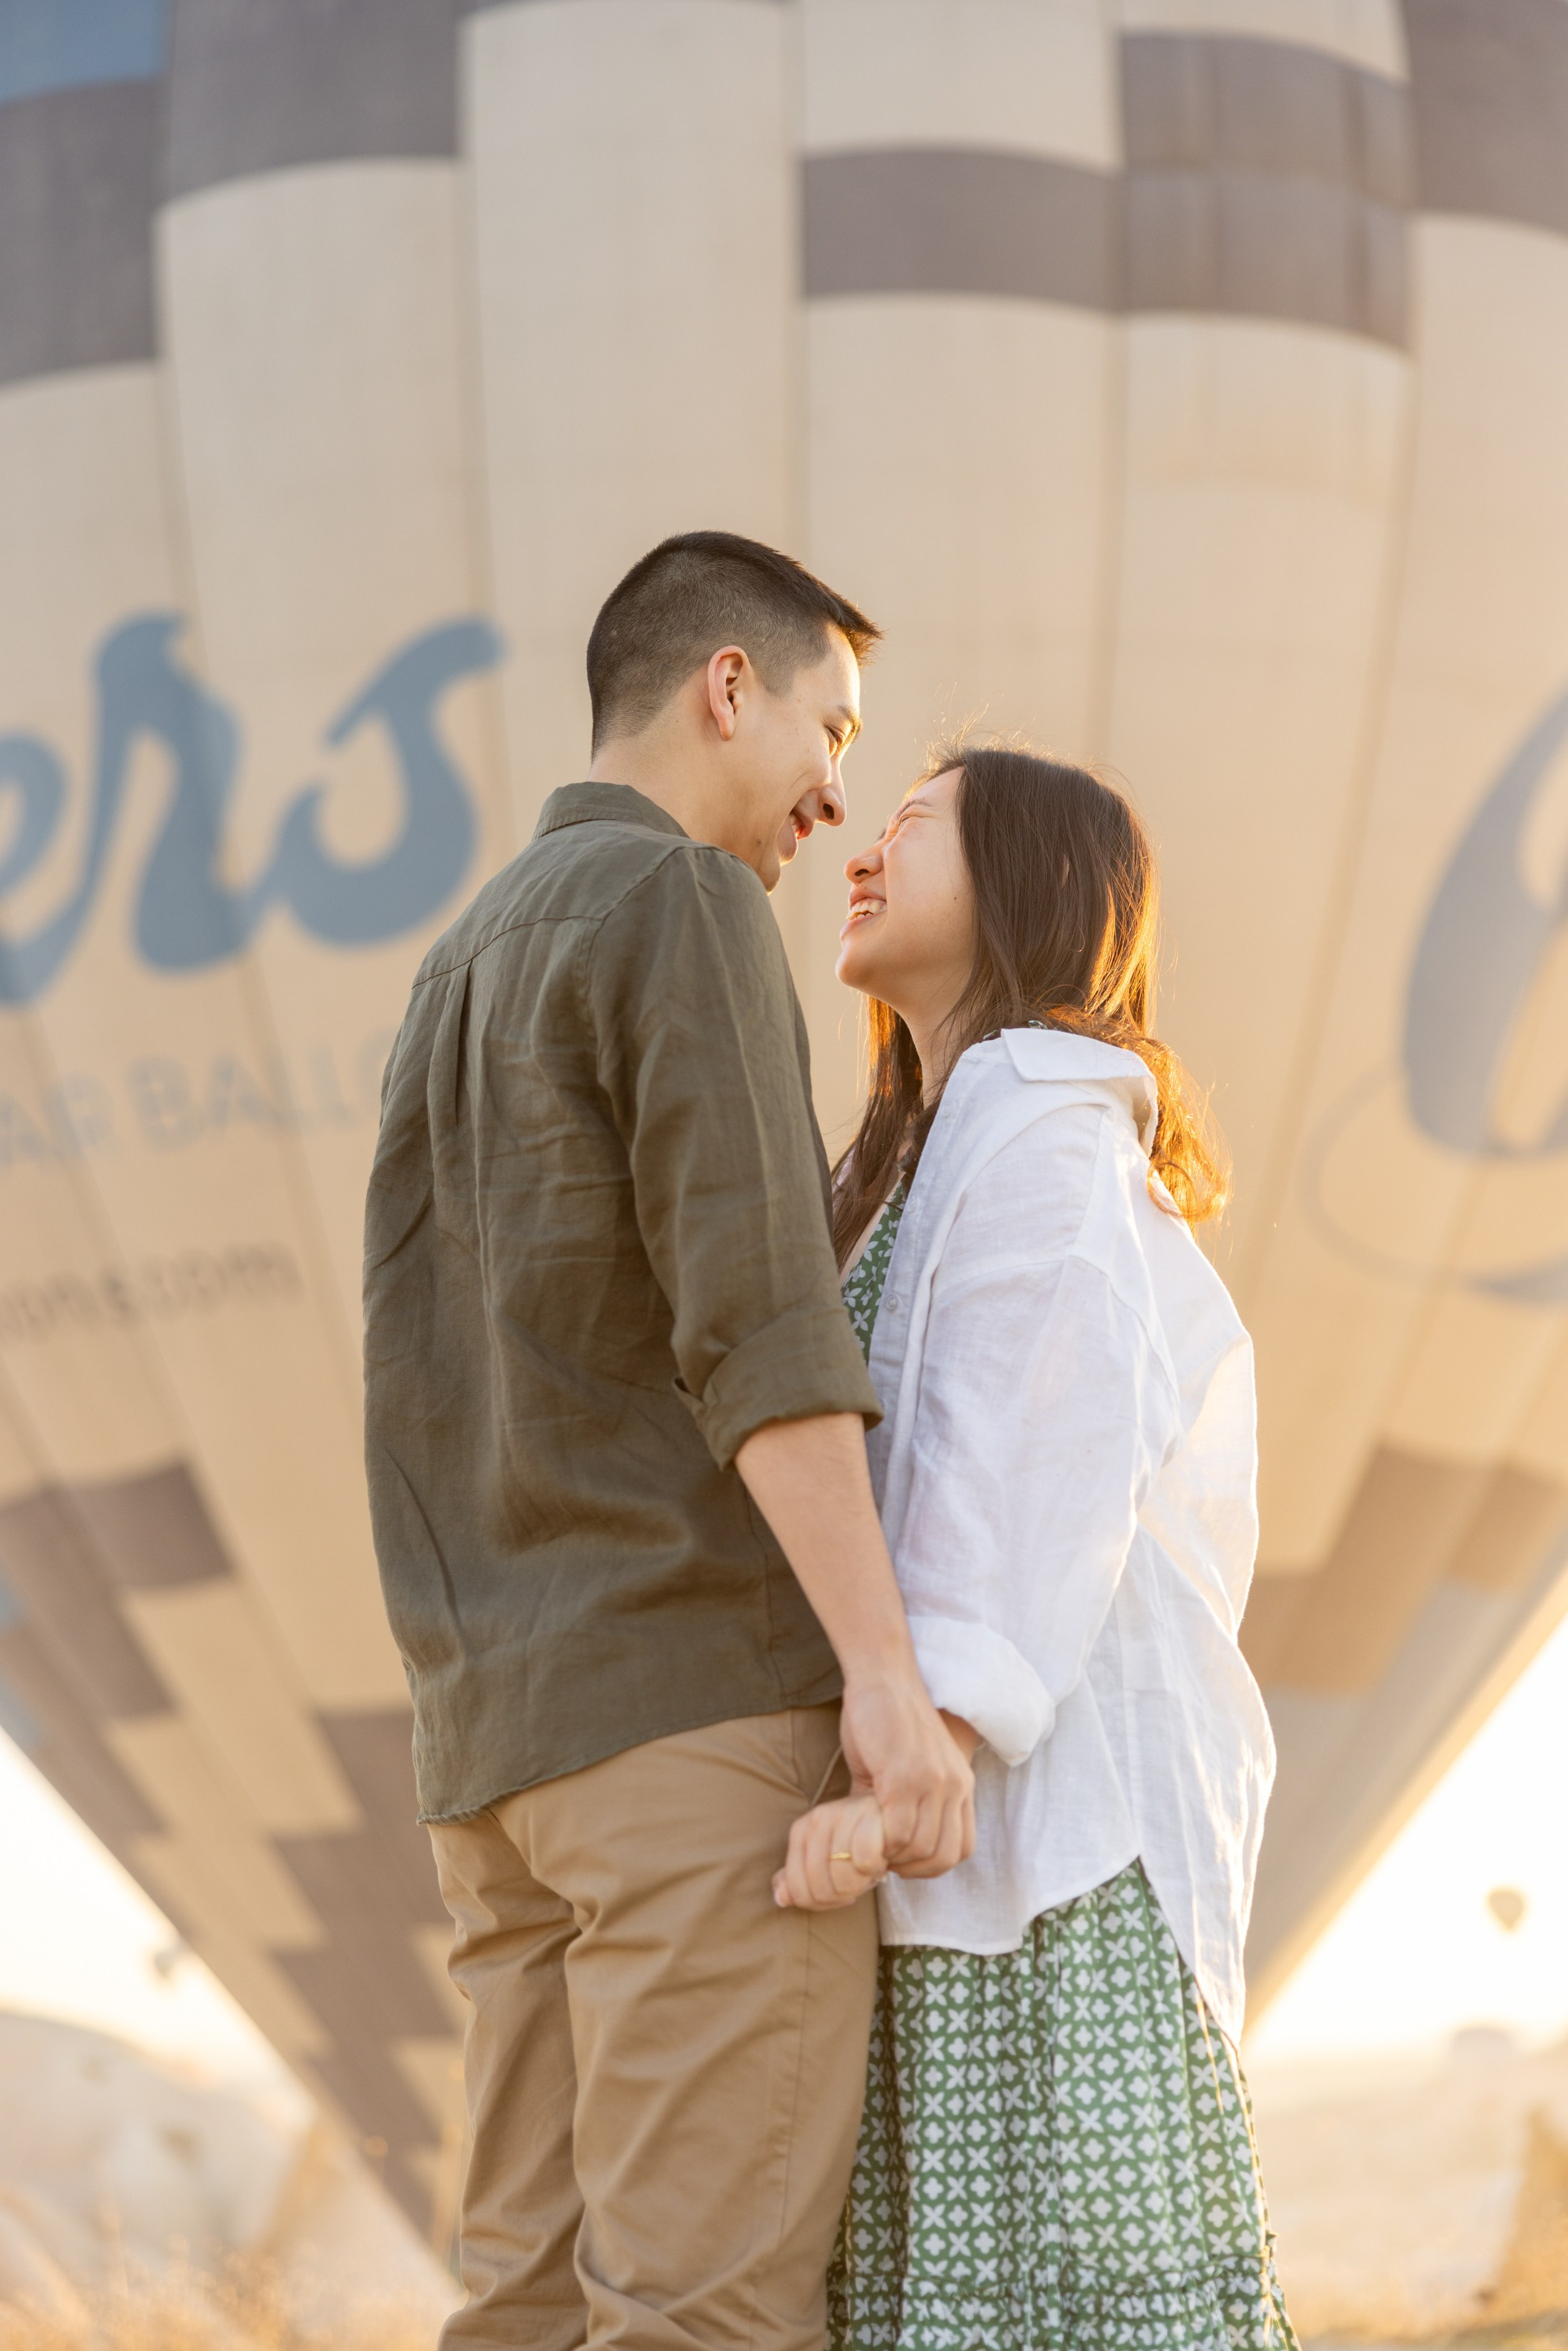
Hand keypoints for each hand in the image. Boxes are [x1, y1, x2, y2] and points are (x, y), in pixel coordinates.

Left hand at [773, 1794, 886, 1909]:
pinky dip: (875, 1870)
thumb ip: (800, 1878)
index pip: (798, 1891)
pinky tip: (882, 1862)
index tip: (843, 1895)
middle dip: (843, 1896)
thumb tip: (780, 1898)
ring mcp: (843, 1815)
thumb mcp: (825, 1858)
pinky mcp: (870, 1816)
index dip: (822, 1904)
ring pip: (842, 1880)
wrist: (893, 1810)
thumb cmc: (859, 1838)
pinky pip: (865, 1861)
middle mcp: (818, 1820)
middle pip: (820, 1890)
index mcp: (801, 1831)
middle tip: (860, 1883)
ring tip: (871, 1871)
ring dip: (861, 1885)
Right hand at [840, 1678, 974, 1881]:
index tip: (902, 1861)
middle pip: (943, 1856)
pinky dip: (880, 1843)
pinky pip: (899, 1832)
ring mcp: (932, 1783)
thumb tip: (885, 1843)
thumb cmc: (888, 1719)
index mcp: (961, 1784)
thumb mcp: (908, 1767)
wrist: (883, 1677)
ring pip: (921, 1849)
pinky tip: (863, 1831)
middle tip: (882, 1858)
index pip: (962, 1848)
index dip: (931, 1865)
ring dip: (892, 1856)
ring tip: (870, 1844)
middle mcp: (955, 1786)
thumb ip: (905, 1804)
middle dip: (911, 1869)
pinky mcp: (905, 1778)